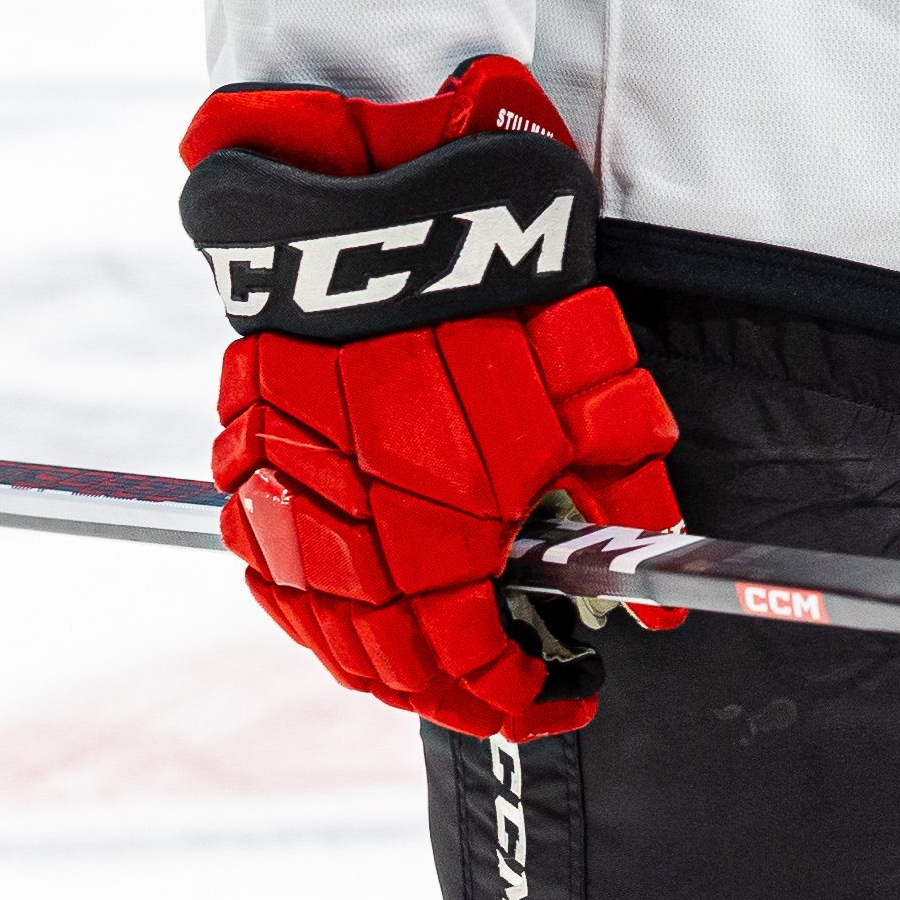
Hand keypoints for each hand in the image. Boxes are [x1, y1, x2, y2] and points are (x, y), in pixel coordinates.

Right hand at [179, 54, 683, 737]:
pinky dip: (322, 602)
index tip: (567, 693)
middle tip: (513, 677)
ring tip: (446, 646)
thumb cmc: (503, 292)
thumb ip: (627, 507)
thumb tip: (653, 608)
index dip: (526, 699)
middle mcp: (345, 548)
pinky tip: (364, 589)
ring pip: (325, 633)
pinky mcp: (245, 463)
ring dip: (386, 658)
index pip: (473, 675)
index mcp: (433, 549)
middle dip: (460, 690)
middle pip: (393, 671)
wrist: (386, 200)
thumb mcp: (598, 397)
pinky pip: (277, 570)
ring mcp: (283, 509)